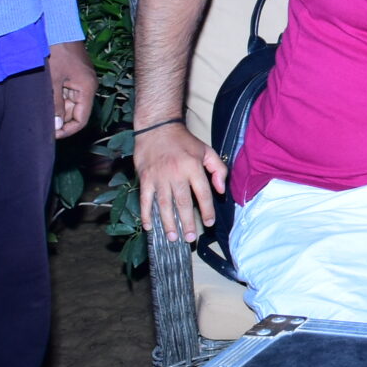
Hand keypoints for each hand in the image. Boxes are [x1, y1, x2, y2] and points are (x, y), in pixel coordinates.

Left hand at [48, 40, 97, 137]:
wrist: (56, 26)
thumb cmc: (55, 50)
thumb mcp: (53, 80)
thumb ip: (55, 104)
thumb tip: (57, 126)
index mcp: (87, 89)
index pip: (81, 120)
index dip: (66, 130)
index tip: (49, 134)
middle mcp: (87, 86)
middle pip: (75, 113)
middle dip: (60, 120)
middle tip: (41, 124)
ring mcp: (79, 80)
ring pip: (69, 104)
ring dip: (56, 109)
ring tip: (39, 112)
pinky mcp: (72, 75)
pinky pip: (65, 93)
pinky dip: (55, 99)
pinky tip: (43, 100)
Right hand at [134, 124, 228, 242]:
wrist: (157, 128)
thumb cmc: (183, 141)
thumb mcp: (206, 150)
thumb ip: (218, 169)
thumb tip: (221, 190)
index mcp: (193, 167)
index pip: (203, 193)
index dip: (207, 210)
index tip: (210, 222)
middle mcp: (176, 173)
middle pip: (183, 202)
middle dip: (187, 222)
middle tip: (190, 238)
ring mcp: (159, 177)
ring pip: (164, 205)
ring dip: (168, 223)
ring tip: (173, 237)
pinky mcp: (145, 178)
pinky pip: (145, 199)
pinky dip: (146, 214)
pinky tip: (149, 227)